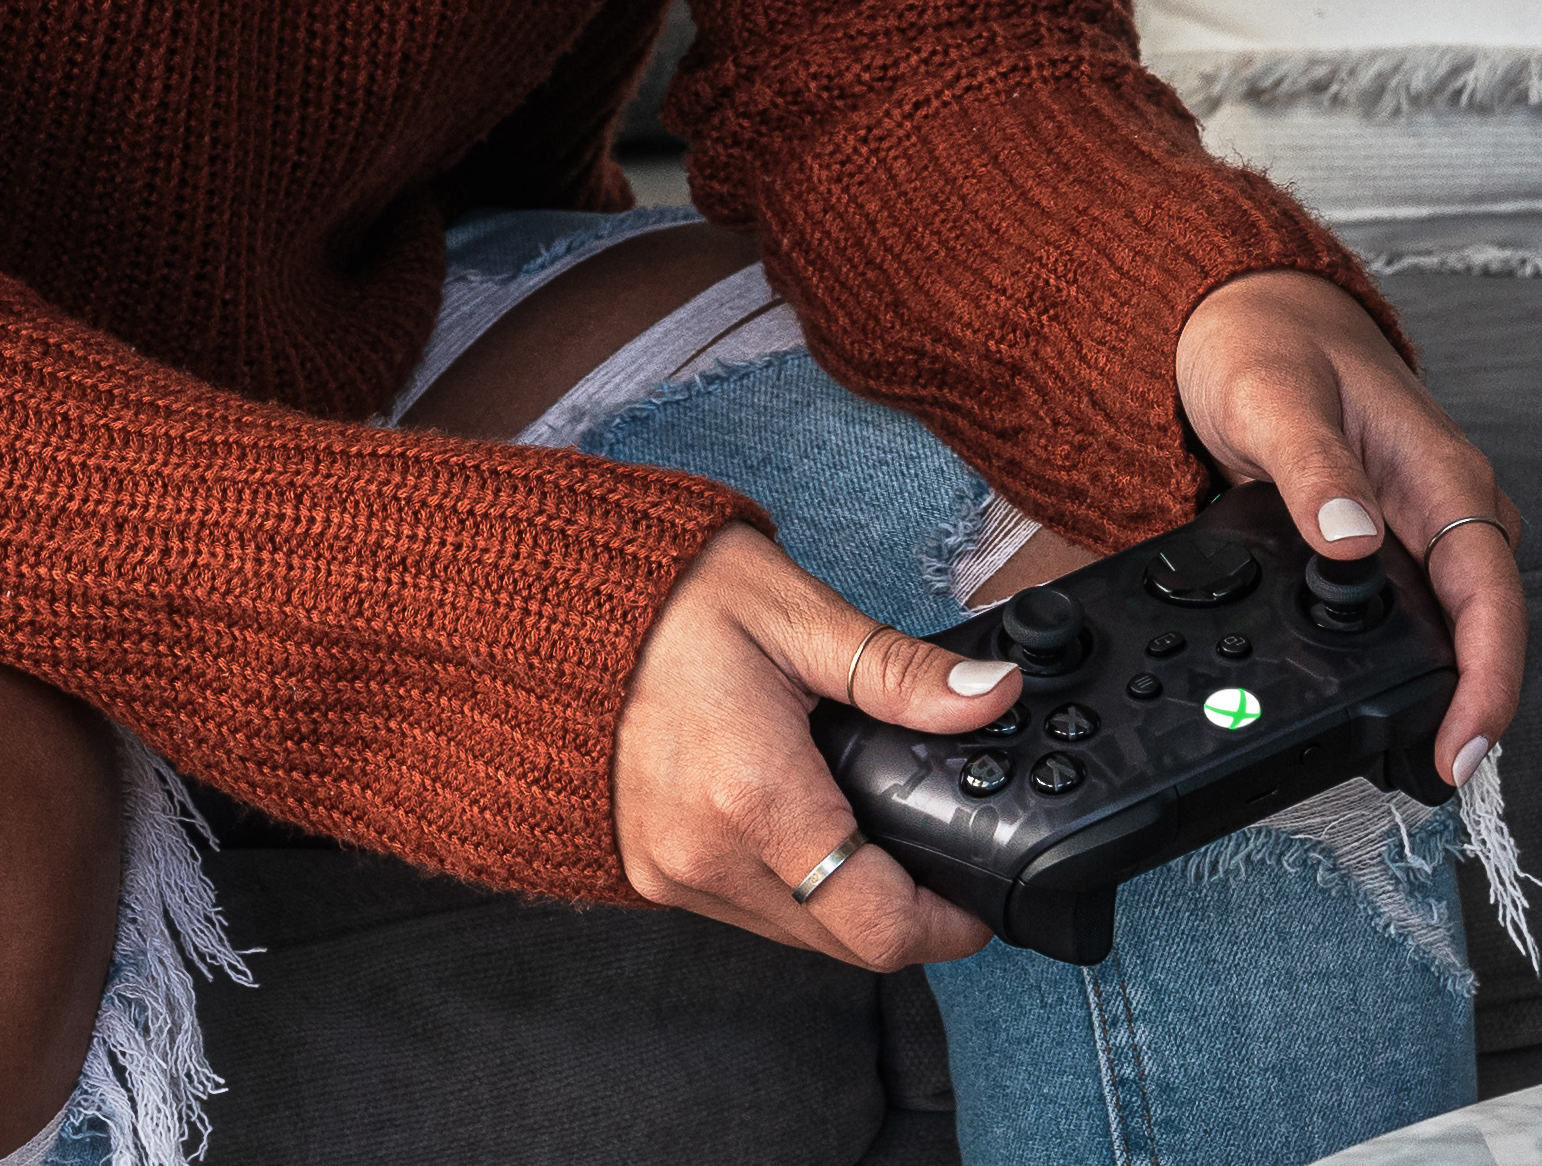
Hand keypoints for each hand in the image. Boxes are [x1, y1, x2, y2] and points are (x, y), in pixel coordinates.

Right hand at [614, 522, 1002, 968]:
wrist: (550, 602)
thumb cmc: (667, 597)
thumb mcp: (796, 614)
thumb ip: (899, 673)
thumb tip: (991, 697)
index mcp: (752, 794)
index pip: (876, 923)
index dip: (946, 927)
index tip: (977, 903)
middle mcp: (704, 854)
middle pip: (843, 944)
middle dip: (903, 916)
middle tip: (935, 856)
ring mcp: (668, 871)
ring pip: (796, 935)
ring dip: (844, 905)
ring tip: (866, 824)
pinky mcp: (647, 873)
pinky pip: (746, 912)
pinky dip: (790, 890)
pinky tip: (803, 826)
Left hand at [1176, 270, 1526, 777]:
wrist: (1248, 318)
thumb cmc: (1266, 347)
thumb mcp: (1270, 400)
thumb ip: (1309, 470)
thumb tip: (1349, 541)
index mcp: (1441, 473)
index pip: (1490, 595)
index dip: (1487, 681)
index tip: (1463, 748)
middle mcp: (1450, 507)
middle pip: (1486, 628)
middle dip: (1468, 707)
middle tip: (1425, 780)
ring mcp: (1427, 530)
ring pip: (1457, 628)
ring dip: (1440, 690)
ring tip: (1405, 760)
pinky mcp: (1397, 546)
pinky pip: (1420, 615)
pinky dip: (1407, 662)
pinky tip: (1372, 701)